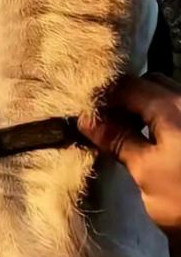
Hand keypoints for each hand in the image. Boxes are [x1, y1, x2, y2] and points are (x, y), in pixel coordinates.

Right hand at [79, 74, 180, 234]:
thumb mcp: (146, 172)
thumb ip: (117, 140)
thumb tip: (84, 119)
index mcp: (173, 106)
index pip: (126, 85)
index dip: (102, 98)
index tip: (85, 116)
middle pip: (150, 84)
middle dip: (126, 99)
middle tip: (108, 124)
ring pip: (168, 96)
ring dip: (145, 108)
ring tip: (130, 133)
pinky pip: (180, 112)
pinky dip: (164, 118)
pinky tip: (155, 140)